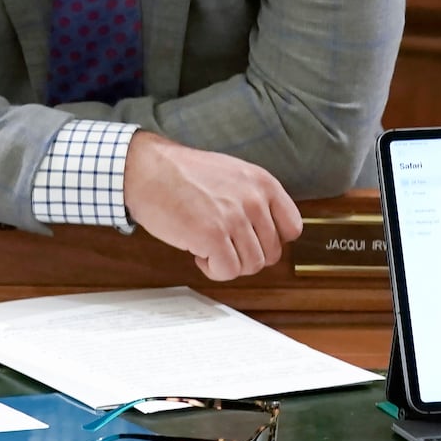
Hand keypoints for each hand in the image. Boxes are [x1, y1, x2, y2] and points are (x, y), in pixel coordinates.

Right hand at [122, 131, 303, 280]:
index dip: (271, 241)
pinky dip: (212, 270)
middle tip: (223, 245)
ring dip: (228, 263)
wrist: (148, 169)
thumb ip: (254, 199)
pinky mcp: (213, 236)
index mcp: (263, 183)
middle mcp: (254, 200)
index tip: (251, 240)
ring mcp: (235, 218)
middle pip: (271, 253)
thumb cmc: (183, 174)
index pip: (292, 228)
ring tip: (208, 245)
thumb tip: (266, 233)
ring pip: (250, 266)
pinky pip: (227, 271)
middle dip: (246, 255)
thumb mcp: (233, 174)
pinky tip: (198, 252)